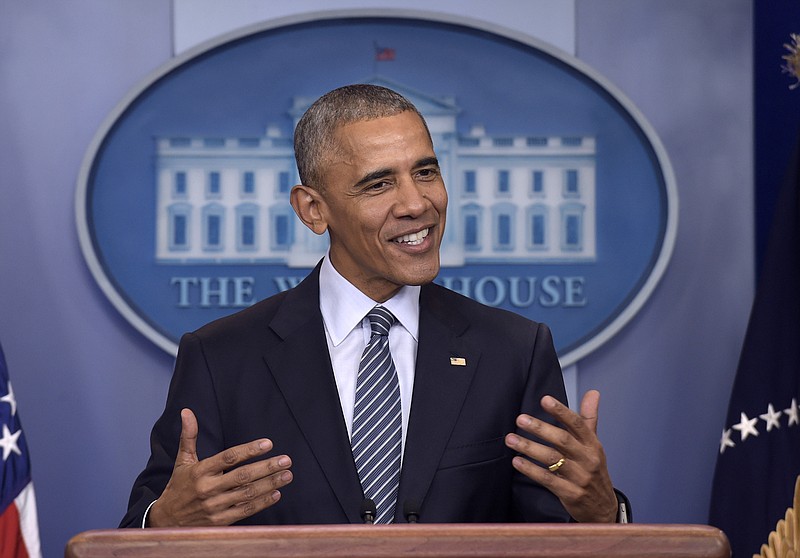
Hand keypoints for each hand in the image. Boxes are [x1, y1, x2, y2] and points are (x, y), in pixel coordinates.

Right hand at [148, 408, 292, 526]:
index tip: (268, 443)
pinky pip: (244, 511)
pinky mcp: (219, 522)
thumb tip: (187, 411)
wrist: (166, 522)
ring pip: (247, 494)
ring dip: (270, 484)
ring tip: (287, 475)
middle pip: (242, 476)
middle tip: (286, 460)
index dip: (249, 450)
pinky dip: (262, 503)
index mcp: (200, 471)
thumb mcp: (182, 461)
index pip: (229, 458)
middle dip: (267, 467)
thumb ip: (189, 436)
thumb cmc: (178, 487)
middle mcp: (207, 488)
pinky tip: (276, 494)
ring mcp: (214, 506)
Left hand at [505, 390, 616, 522]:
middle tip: (520, 418)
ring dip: (529, 447)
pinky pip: (548, 480)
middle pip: (562, 440)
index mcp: (593, 444)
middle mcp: (588, 459)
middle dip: (540, 428)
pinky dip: (531, 470)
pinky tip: (516, 461)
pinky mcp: (570, 494)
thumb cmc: (593, 470)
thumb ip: (589, 418)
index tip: (544, 399)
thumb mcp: (594, 444)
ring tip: (511, 439)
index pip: (577, 424)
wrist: (603, 508)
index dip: (561, 411)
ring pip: (552, 459)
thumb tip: (593, 392)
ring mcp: (580, 477)